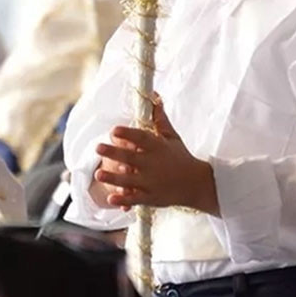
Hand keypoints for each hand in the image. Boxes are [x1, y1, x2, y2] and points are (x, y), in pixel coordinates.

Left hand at [93, 103, 218, 214]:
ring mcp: (152, 183)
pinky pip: (135, 199)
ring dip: (113, 177)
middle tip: (97, 147)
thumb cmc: (181, 157)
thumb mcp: (172, 137)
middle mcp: (154, 164)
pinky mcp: (152, 198)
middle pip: (131, 158)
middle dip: (114, 153)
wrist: (197, 184)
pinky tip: (111, 198)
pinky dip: (123, 200)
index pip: (141, 138)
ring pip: (129, 180)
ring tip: (98, 173)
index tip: (114, 130)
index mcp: (158, 147)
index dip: (127, 134)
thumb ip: (159, 118)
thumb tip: (154, 96)